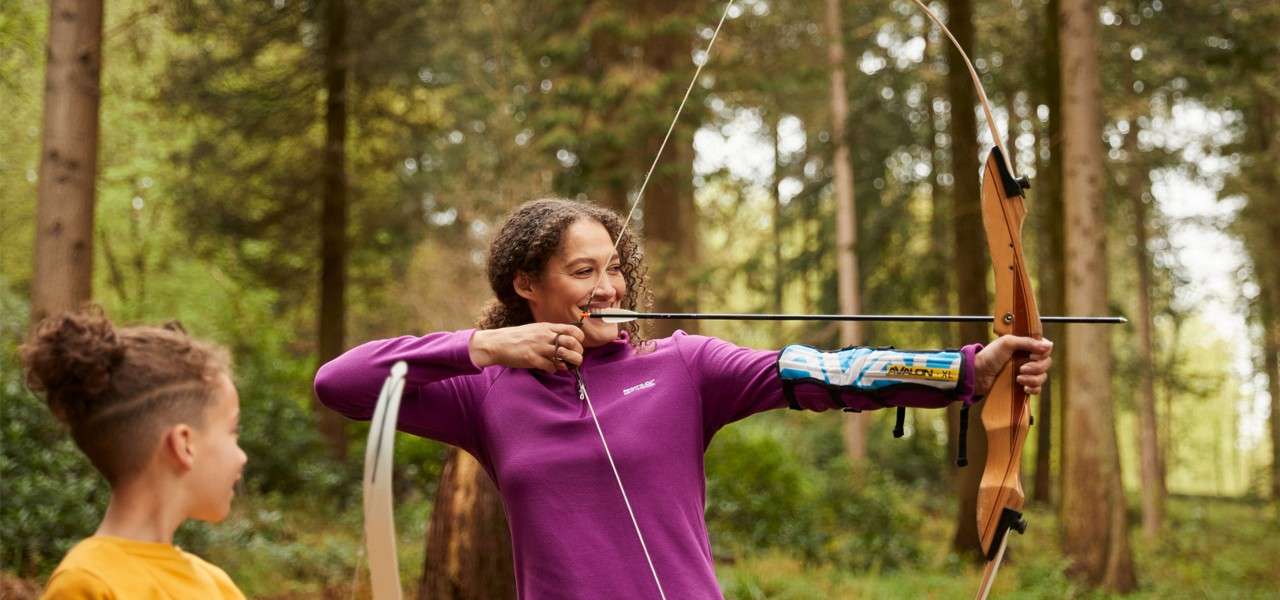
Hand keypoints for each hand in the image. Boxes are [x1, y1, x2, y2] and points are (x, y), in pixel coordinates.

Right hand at [469, 323, 585, 373]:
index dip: (579, 339)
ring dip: (570, 363)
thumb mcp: (535, 329)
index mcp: (547, 327)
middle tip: (576, 358)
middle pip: (572, 343)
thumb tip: (565, 339)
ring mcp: (539, 347)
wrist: (497, 343)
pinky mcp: (532, 359)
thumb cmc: (516, 337)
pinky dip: (553, 369)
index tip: (578, 345)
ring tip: (567, 366)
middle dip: (578, 353)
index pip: (573, 330)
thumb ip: (549, 333)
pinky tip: (550, 369)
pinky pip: (551, 366)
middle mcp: (545, 336)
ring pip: (564, 355)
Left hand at [973, 336, 1053, 396]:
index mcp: (1025, 346)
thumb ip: (1027, 342)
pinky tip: (1023, 388)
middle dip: (1036, 367)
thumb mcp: (1007, 343)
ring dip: (1033, 379)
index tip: (1032, 355)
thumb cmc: (989, 356)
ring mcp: (1026, 372)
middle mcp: (1028, 358)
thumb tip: (1048, 346)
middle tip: (1021, 369)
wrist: (977, 375)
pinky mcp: (1023, 385)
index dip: (1042, 353)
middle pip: (1046, 363)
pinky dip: (1033, 388)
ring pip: (1042, 376)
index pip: (1045, 348)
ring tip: (1018, 378)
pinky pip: (1037, 388)